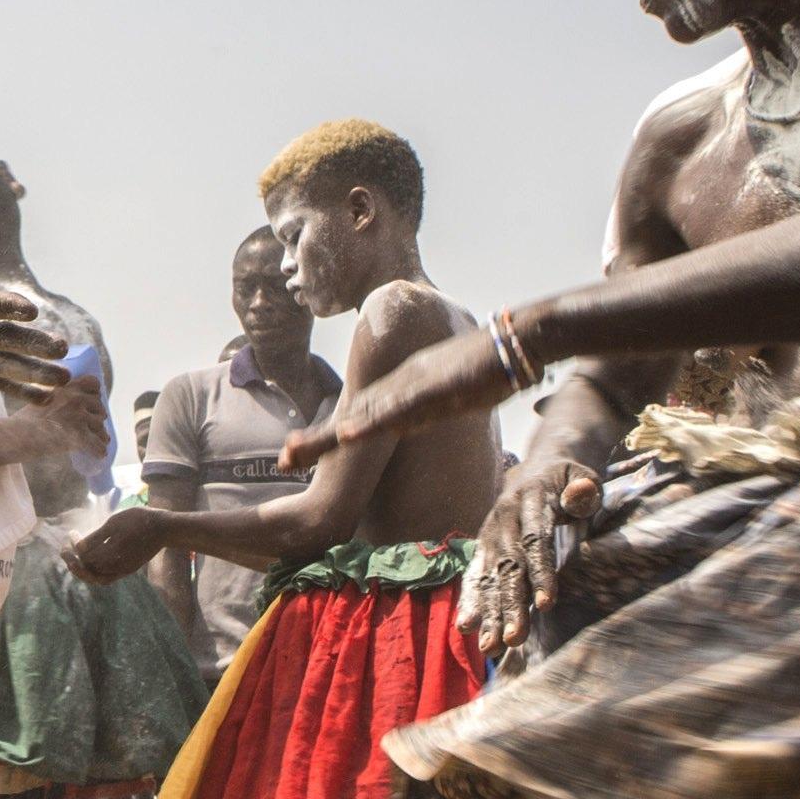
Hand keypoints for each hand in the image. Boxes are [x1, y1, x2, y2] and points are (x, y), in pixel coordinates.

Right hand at [16, 373, 108, 460]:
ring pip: (102, 428)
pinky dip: (98, 452)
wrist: (12, 437)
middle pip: (100, 408)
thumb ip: (56, 400)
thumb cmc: (20, 423)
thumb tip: (69, 409)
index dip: (94, 395)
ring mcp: (79, 417)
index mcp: (65, 387)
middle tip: (89, 429)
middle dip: (95, 419)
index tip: (89, 405)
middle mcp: (75, 399)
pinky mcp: (79, 436)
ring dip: (98, 436)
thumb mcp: (39, 400)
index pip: (93, 383)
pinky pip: (99, 446)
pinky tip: (95, 455)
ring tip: (92, 444)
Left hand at [61, 505, 169, 584]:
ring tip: (72, 560)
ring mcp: (123, 569)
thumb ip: (97, 537)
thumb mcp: (115, 522)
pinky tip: (89, 566)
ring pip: (96, 576)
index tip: (71, 533)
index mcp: (112, 551)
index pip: (85, 554)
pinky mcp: (127, 570)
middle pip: (88, 567)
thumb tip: (79, 547)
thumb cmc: (139, 520)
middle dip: (73, 559)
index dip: (74, 545)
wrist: (163, 528)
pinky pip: (107, 578)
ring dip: (82, 568)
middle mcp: (116, 564)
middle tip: (63, 550)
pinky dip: (94, 574)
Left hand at [279, 326, 513, 470]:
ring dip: (330, 436)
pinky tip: (348, 435)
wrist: (517, 339)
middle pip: (349, 417)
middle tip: (282, 459)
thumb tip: (406, 424)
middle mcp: (399, 386)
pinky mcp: (434, 389)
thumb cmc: (487, 368)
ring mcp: (415, 387)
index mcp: (400, 389)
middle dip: (315, 441)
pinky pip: (398, 410)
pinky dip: (371, 424)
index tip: (292, 455)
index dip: (323, 438)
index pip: (354, 417)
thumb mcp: (447, 394)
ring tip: (296, 450)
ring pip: (364, 416)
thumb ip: (424, 407)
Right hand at [458, 457, 601, 656]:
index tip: (547, 604)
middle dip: (510, 605)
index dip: (541, 572)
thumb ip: (583, 489)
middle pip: (508, 567)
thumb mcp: (582, 476)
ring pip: (489, 578)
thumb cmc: (568, 479)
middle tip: (515, 639)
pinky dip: (472, 602)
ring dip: (490, 613)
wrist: (538, 468)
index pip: (535, 540)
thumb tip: (582, 493)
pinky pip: (476, 577)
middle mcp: (503, 520)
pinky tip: (468, 629)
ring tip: (490, 647)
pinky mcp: (484, 548)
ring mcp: (490, 535)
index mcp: (529, 501)